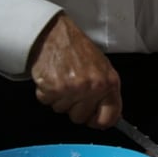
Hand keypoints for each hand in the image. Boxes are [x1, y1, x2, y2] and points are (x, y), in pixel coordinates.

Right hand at [29, 13, 121, 128]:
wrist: (56, 34)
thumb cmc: (78, 49)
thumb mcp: (102, 68)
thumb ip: (107, 92)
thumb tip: (112, 116)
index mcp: (110, 83)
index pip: (109, 118)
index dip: (98, 122)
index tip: (92, 120)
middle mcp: (93, 87)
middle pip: (80, 118)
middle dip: (73, 107)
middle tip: (72, 88)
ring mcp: (73, 89)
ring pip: (62, 111)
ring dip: (59, 98)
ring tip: (62, 78)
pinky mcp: (53, 88)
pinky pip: (46, 102)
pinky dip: (45, 92)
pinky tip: (51, 77)